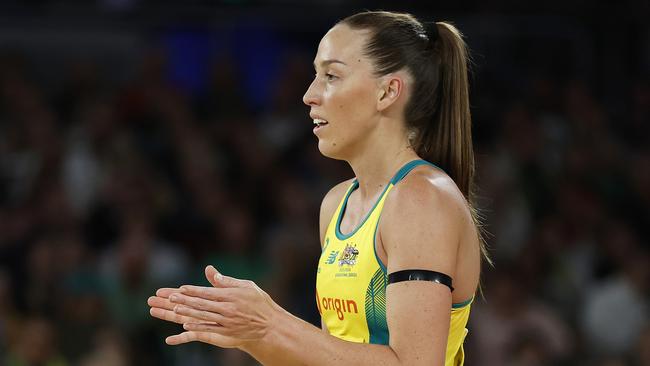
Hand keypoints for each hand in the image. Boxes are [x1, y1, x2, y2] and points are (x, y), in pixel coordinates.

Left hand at [148, 265, 280, 348]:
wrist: (270, 326)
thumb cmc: (259, 303)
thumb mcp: (247, 286)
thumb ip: (228, 281)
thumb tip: (211, 272)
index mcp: (231, 295)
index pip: (208, 292)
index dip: (193, 290)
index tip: (180, 288)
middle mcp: (228, 308)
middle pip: (202, 304)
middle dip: (185, 300)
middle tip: (169, 297)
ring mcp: (227, 322)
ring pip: (203, 316)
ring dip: (187, 313)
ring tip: (173, 309)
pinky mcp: (227, 333)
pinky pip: (209, 330)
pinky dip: (196, 328)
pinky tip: (185, 326)